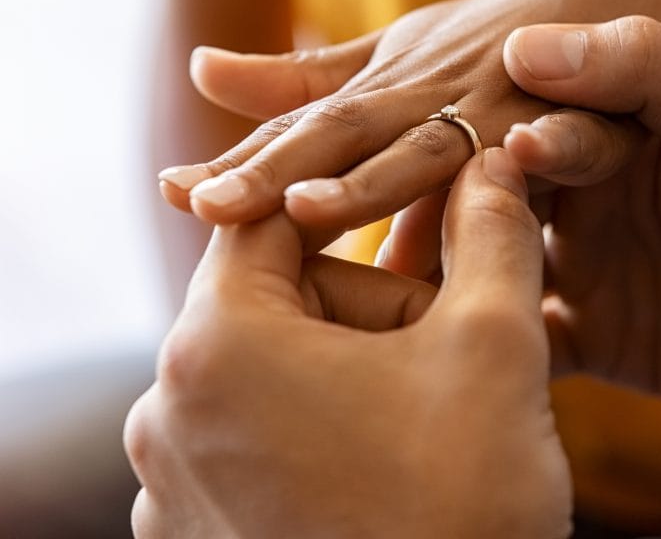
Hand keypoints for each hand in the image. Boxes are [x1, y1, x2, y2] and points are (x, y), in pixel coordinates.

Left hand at [126, 149, 572, 538]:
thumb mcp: (496, 347)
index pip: (273, 217)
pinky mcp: (190, 537)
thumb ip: (492, 233)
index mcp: (217, 344)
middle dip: (366, 311)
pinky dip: (314, 437)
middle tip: (446, 355)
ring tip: (422, 424)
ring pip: (269, 375)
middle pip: (275, 302)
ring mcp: (168, 485)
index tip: (415, 215)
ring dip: (346, 376)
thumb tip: (492, 159)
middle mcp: (163, 410)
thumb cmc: (464, 505)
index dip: (354, 204)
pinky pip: (250, 444)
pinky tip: (383, 478)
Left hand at [156, 0, 660, 234]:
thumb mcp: (402, 59)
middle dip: (271, 171)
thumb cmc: (499, 33)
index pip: (305, 133)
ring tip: (306, 208)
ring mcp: (504, 104)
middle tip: (203, 205)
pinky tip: (507, 173)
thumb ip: (312, 85)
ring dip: (371, 178)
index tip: (172, 191)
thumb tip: (213, 91)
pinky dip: (539, 154)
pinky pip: (561, 143)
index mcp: (390, 88)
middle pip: (344, 135)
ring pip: (434, 147)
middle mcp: (433, 93)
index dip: (241, 161)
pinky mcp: (581, 117)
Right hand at [386, 17, 660, 421]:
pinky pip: (521, 341)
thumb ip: (649, 73)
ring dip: (427, 279)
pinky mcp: (602, 338)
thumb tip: (526, 46)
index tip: (399, 167)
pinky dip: (480, 347)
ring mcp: (592, 267)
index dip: (455, 145)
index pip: (513, 125)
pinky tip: (430, 355)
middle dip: (415, 208)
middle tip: (338, 222)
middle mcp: (591, 193)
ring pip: (483, 268)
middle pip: (480, 195)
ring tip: (358, 291)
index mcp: (617, 130)